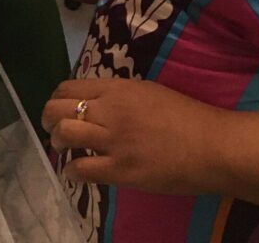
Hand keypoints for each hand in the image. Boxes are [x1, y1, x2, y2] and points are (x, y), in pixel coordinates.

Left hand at [42, 78, 228, 194]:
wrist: (210, 144)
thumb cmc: (185, 115)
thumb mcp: (147, 91)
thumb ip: (119, 96)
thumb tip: (98, 103)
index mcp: (117, 88)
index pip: (69, 87)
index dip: (57, 97)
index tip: (58, 106)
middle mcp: (110, 110)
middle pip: (60, 108)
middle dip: (48, 118)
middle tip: (51, 127)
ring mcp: (114, 140)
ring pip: (66, 134)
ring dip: (57, 141)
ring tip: (61, 148)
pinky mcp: (121, 170)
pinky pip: (83, 169)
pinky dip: (72, 170)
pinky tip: (75, 171)